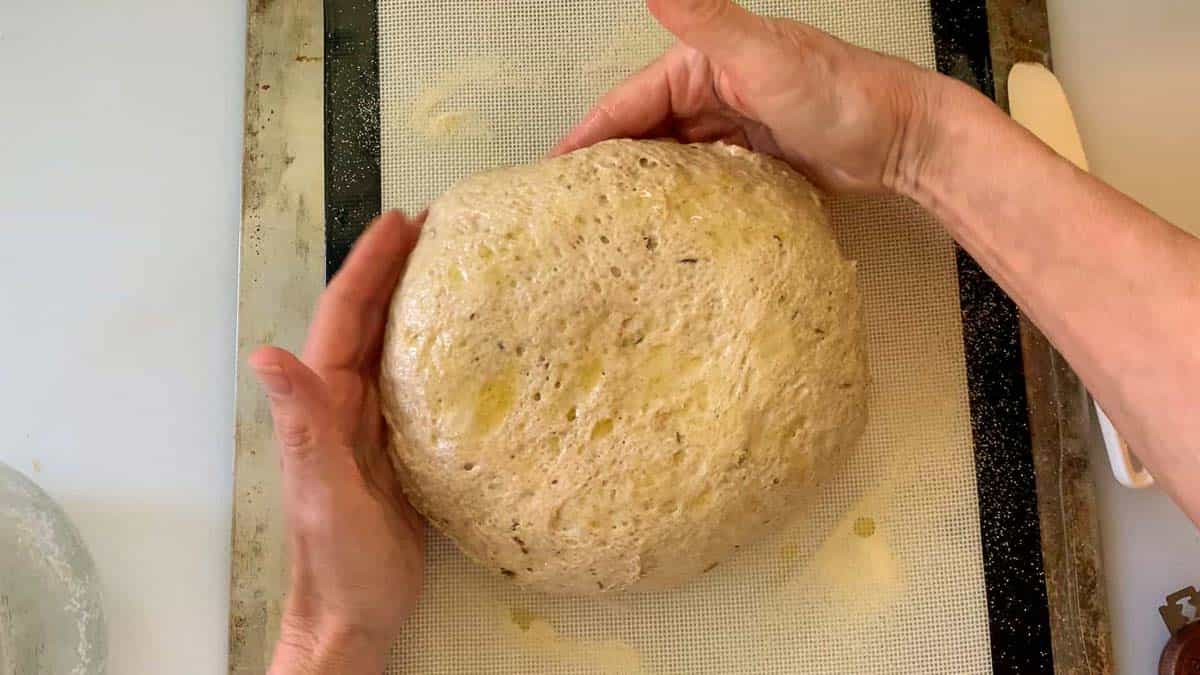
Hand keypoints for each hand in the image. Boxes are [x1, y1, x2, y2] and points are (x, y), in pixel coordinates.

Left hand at [250, 211, 425, 673]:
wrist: (356, 615)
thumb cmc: (337, 560)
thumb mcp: (321, 490)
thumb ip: (302, 425)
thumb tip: (265, 354)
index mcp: (325, 401)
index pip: (346, 316)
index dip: (369, 265)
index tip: (402, 221)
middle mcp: (346, 402)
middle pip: (371, 319)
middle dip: (396, 267)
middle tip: (439, 225)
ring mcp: (375, 424)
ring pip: (395, 346)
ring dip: (418, 301)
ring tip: (456, 264)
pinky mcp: (404, 448)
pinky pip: (421, 384)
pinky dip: (440, 350)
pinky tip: (471, 342)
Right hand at [553, 0, 960, 195]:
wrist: (904, 138)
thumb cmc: (839, 92)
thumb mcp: (764, 55)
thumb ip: (706, 18)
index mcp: (699, 64)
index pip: (627, 102)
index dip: (587, 136)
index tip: (551, 174)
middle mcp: (709, 92)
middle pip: (642, 134)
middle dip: (606, 167)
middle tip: (570, 212)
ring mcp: (730, 130)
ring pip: (669, 161)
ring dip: (640, 189)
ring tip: (605, 228)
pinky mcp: (751, 163)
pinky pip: (700, 182)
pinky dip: (677, 202)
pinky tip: (661, 229)